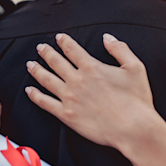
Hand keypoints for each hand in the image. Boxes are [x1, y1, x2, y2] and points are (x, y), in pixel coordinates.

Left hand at [25, 33, 165, 165]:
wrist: (133, 128)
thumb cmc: (136, 100)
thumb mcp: (135, 68)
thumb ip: (120, 49)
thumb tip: (108, 38)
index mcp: (92, 68)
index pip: (73, 50)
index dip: (64, 41)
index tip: (59, 38)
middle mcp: (77, 80)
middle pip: (56, 62)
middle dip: (47, 53)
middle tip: (40, 48)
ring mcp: (69, 98)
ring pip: (47, 80)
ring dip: (37, 70)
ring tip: (30, 64)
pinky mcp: (67, 115)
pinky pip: (45, 103)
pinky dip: (35, 96)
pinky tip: (29, 91)